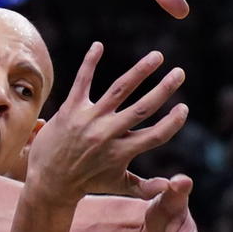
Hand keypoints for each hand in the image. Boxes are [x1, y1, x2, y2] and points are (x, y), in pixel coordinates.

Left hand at [27, 42, 187, 202]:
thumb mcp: (118, 185)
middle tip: (180, 73)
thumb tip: (171, 186)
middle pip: (142, 108)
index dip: (172, 122)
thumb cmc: (87, 183)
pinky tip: (98, 45)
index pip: (155, 135)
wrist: (48, 182)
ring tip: (157, 57)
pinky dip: (90, 62)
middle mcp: (107, 134)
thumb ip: (146, 186)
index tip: (183, 107)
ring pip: (119, 90)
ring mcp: (88, 119)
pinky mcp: (70, 109)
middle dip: (164, 89)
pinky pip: (82, 81)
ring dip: (140, 71)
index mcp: (121, 152)